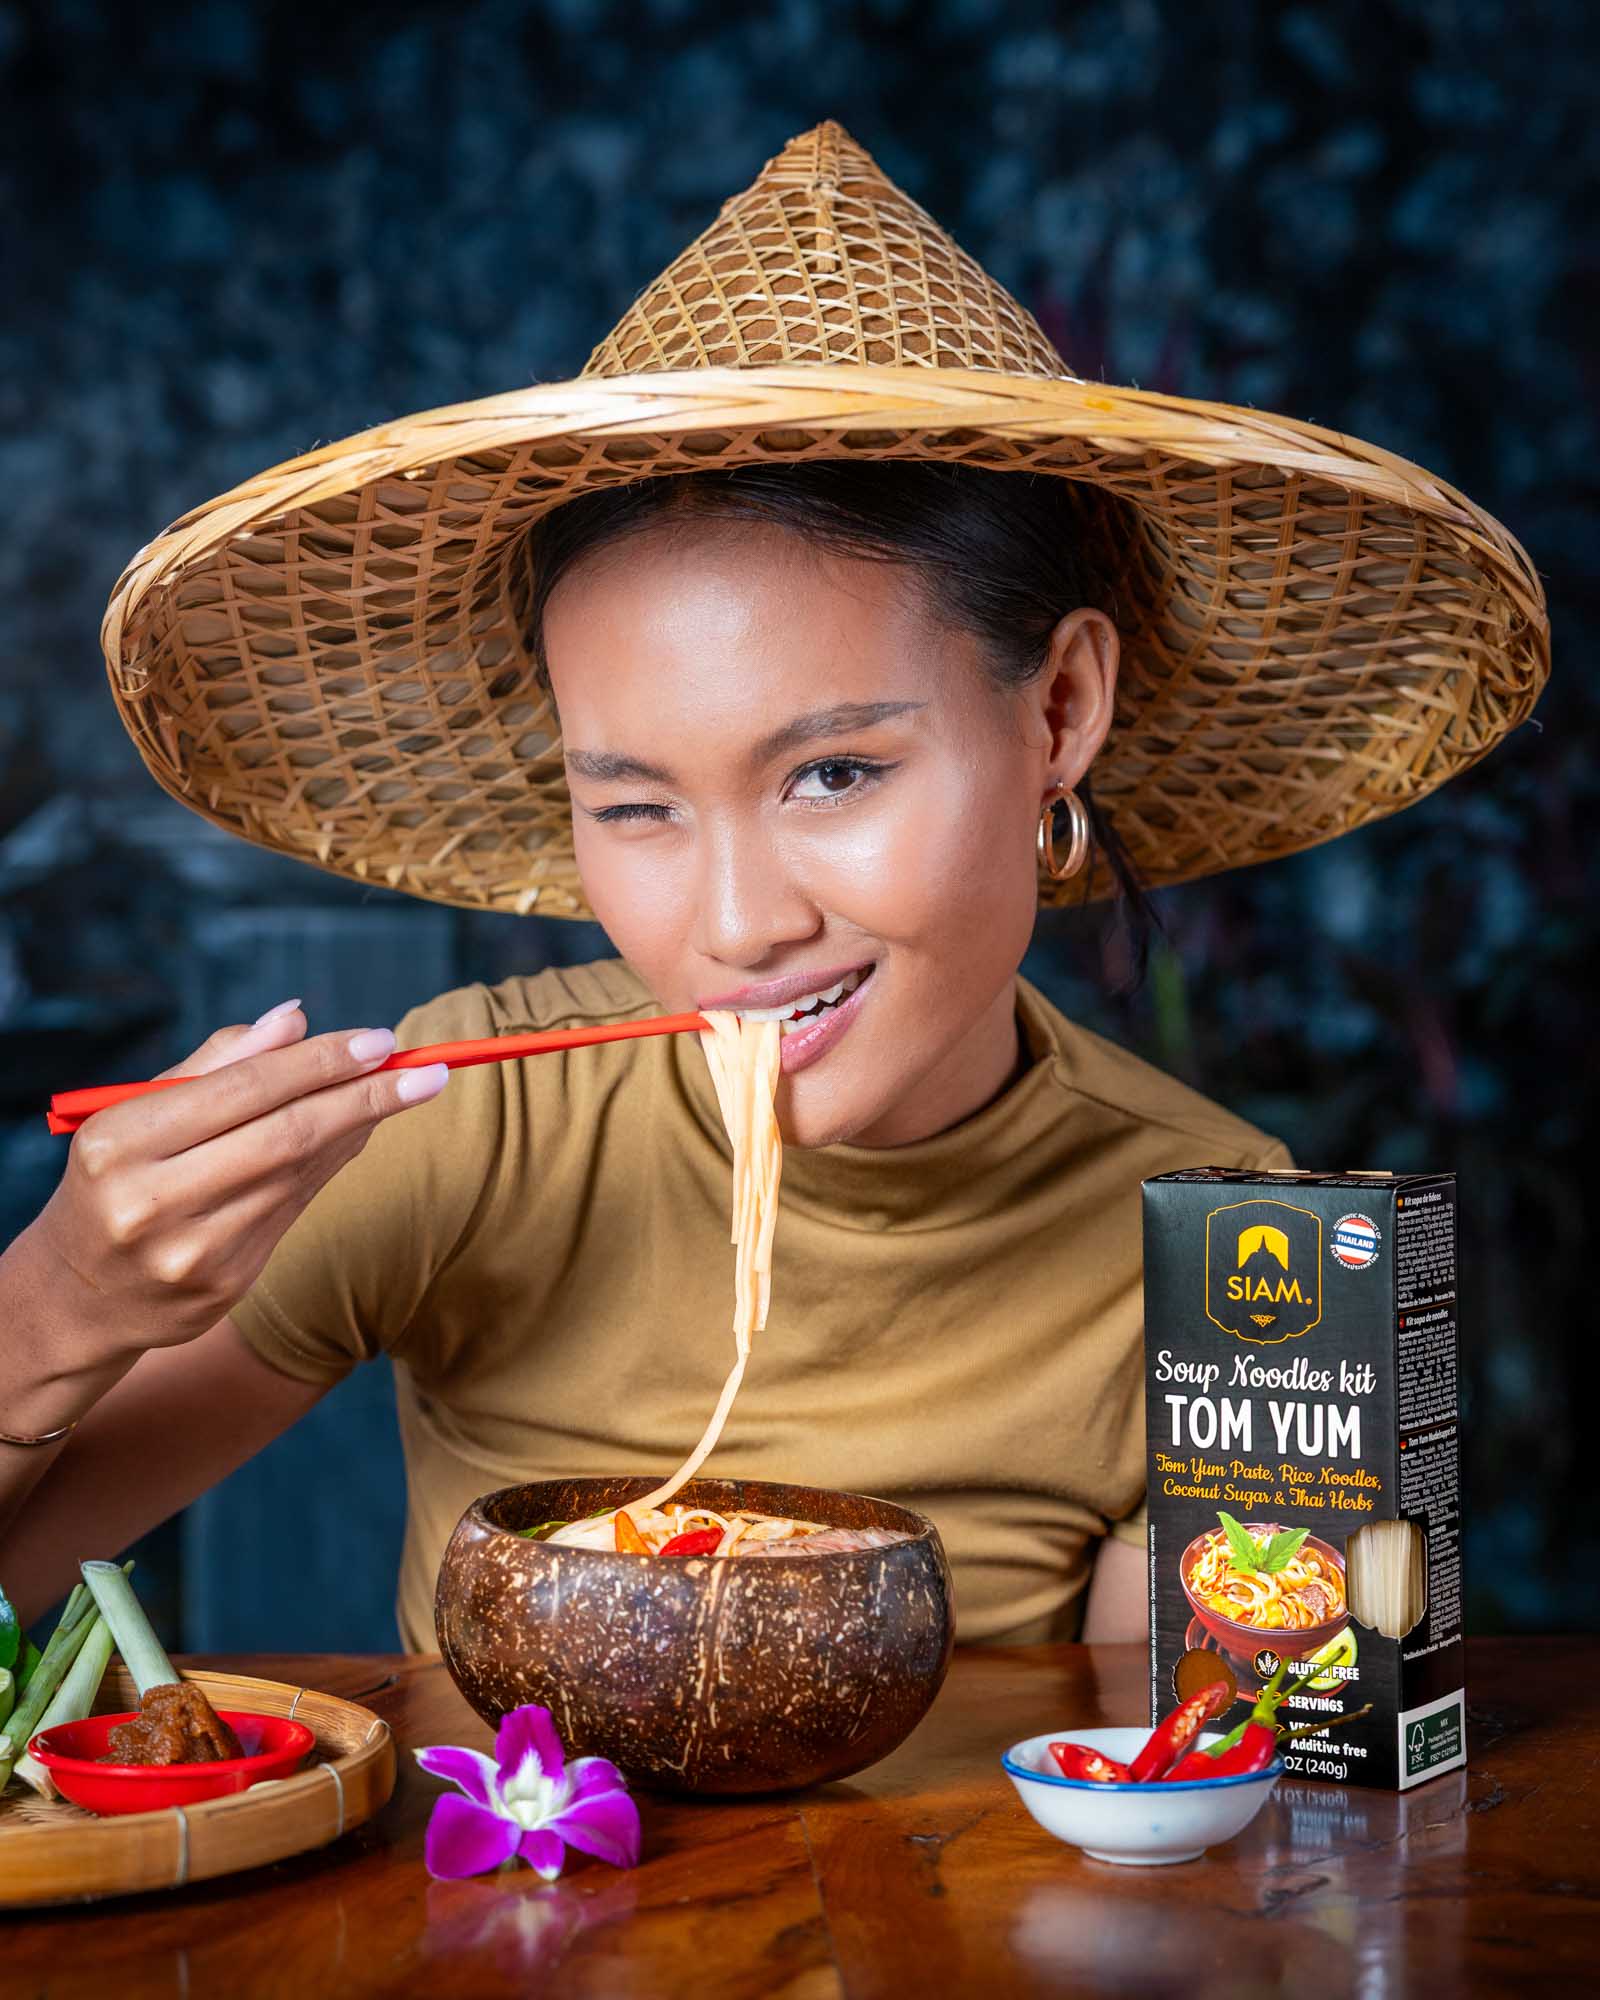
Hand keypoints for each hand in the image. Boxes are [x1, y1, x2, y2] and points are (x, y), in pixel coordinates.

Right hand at [27, 1002, 447, 1360]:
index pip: (243, 1090)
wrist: (78, 1295)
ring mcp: (191, 1252)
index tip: (381, 1040)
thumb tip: (295, 1019)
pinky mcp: (226, 1286)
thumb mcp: (134, 1112)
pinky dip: (334, 1164)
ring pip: (299, 1173)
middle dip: (365, 1097)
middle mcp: (152, 1202)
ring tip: (400, 1092)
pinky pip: (296, 1209)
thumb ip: (215, 1063)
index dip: (321, 1062)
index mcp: (120, 1143)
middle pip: (285, 1135)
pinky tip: (360, 1134)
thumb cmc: (115, 1178)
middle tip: (426, 1070)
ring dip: (360, 1128)